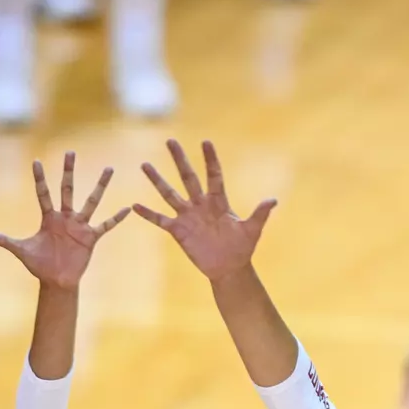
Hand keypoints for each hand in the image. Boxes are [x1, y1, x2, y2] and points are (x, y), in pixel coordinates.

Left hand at [0, 153, 128, 290]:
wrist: (56, 281)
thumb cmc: (39, 265)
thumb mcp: (21, 251)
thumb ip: (4, 241)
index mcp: (48, 218)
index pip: (43, 193)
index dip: (39, 178)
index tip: (36, 161)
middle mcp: (65, 217)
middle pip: (68, 189)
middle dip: (68, 171)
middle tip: (70, 152)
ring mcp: (79, 226)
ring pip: (91, 201)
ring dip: (99, 186)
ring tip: (108, 169)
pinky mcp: (91, 238)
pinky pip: (105, 225)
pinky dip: (116, 218)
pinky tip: (127, 208)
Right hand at [133, 140, 276, 281]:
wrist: (229, 268)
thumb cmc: (242, 248)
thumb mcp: (252, 230)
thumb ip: (260, 214)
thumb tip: (273, 200)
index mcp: (218, 202)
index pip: (213, 175)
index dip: (210, 159)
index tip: (205, 141)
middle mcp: (200, 204)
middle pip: (188, 177)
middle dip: (179, 159)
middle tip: (170, 140)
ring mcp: (188, 216)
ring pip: (169, 193)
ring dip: (157, 180)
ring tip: (145, 164)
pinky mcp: (178, 231)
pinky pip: (160, 220)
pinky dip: (148, 214)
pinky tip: (135, 205)